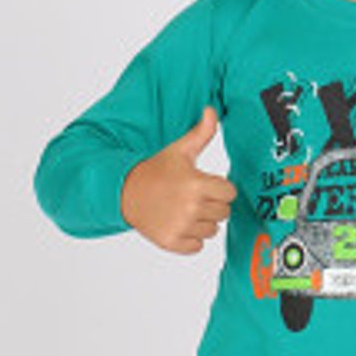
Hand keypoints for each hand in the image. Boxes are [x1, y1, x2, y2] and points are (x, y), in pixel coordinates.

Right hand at [120, 105, 235, 251]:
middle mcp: (190, 207)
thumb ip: (201, 133)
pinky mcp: (172, 242)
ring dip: (202, 222)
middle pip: (224, 212)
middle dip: (212, 204)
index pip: (230, 193)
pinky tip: (178, 223)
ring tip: (183, 209)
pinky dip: (190, 238)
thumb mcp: (179, 150)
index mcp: (196, 183)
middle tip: (193, 197)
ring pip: (213, 230)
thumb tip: (212, 109)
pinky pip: (198, 246)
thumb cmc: (156, 170)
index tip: (205, 184)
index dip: (220, 188)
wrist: (125, 192)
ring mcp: (181, 227)